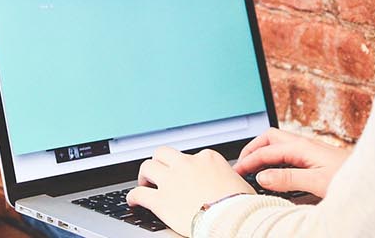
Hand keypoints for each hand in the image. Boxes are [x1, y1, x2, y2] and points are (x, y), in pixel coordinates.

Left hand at [127, 147, 253, 236]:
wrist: (232, 220)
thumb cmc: (241, 206)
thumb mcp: (239, 184)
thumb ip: (228, 178)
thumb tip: (230, 183)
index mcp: (207, 158)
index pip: (191, 155)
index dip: (185, 167)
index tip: (185, 175)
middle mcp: (187, 164)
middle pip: (163, 154)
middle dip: (159, 162)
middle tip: (158, 173)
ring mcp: (172, 181)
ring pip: (147, 167)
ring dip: (144, 175)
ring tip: (144, 184)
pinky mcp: (160, 200)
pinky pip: (138, 193)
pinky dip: (133, 197)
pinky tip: (133, 201)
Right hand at [232, 128, 350, 196]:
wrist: (372, 178)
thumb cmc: (350, 178)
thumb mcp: (316, 181)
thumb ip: (288, 178)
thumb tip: (262, 176)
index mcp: (302, 147)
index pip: (266, 150)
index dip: (249, 161)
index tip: (237, 172)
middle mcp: (305, 145)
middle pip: (270, 138)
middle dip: (253, 148)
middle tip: (242, 164)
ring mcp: (310, 151)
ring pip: (279, 145)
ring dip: (264, 153)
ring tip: (254, 167)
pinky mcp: (315, 159)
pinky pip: (288, 153)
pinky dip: (275, 160)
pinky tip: (276, 172)